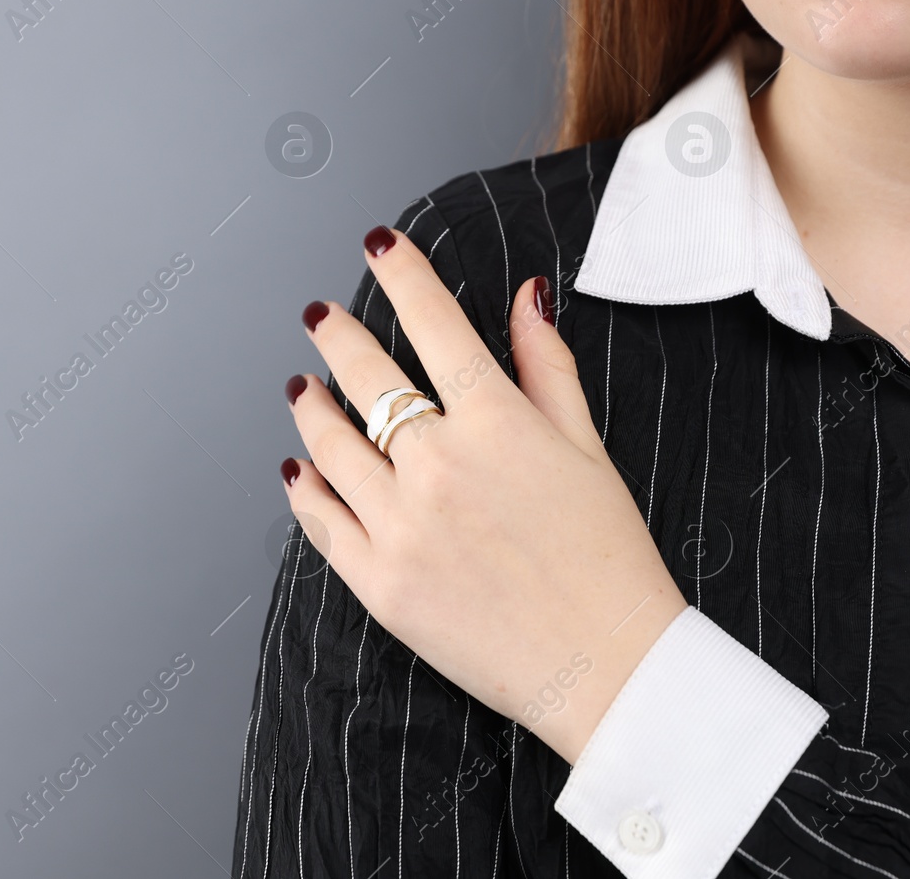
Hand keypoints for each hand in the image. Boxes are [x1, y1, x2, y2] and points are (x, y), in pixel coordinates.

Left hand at [279, 224, 688, 765]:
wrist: (606, 664)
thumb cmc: (608, 557)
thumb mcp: (587, 448)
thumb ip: (546, 367)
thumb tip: (527, 295)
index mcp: (496, 423)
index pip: (434, 324)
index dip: (402, 274)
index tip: (379, 246)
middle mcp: (438, 465)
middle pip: (367, 377)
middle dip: (337, 335)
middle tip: (321, 317)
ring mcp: (400, 525)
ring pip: (330, 444)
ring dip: (311, 407)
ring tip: (303, 389)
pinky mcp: (378, 583)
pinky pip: (321, 521)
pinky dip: (304, 488)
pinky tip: (301, 470)